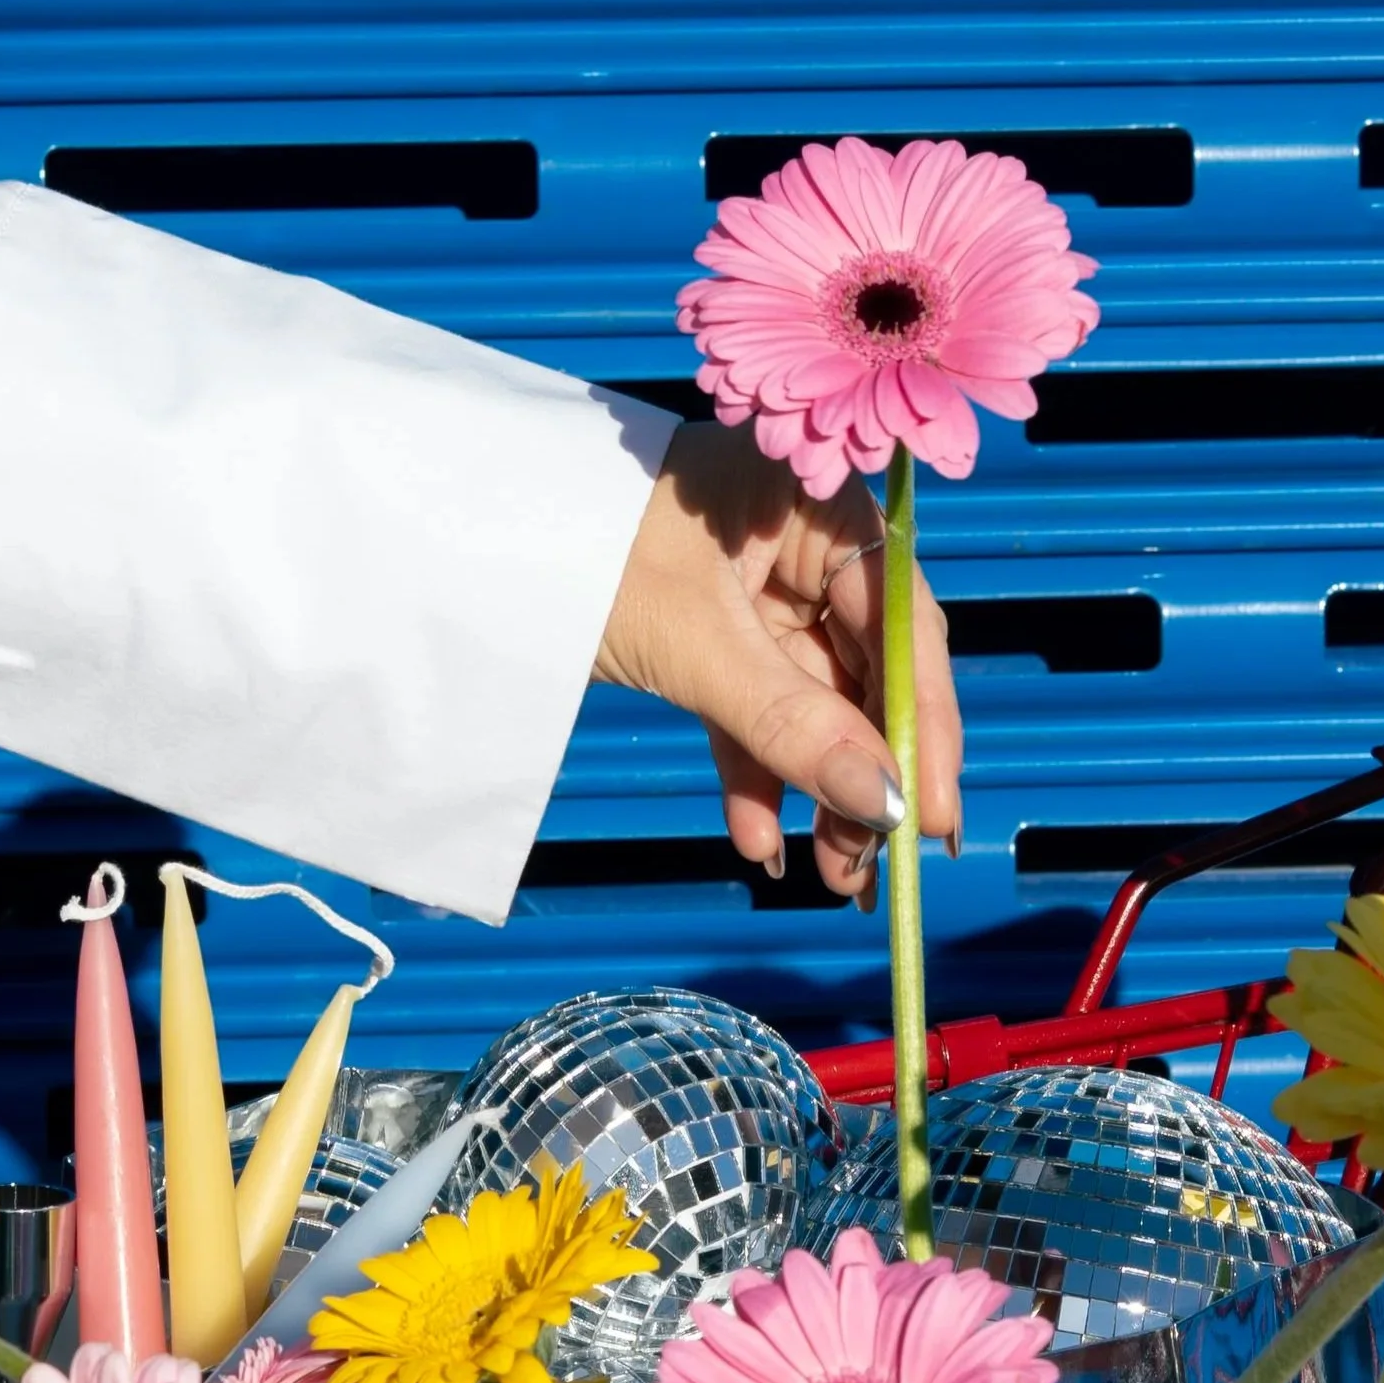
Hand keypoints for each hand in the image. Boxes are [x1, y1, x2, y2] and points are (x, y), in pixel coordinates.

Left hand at [594, 421, 962, 903]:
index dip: (922, 726)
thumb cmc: (578, 550)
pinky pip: (750, 713)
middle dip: (867, 774)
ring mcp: (754, 592)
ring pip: (812, 706)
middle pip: (864, 673)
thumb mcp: (695, 643)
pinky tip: (759, 842)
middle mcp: (799, 544)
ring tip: (829, 876)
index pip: (901, 626)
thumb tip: (885, 804)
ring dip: (818, 792)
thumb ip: (793, 725)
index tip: (929, 816)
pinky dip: (756, 776)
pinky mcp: (707, 637)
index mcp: (818, 506)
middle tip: (876, 865)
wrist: (454, 541)